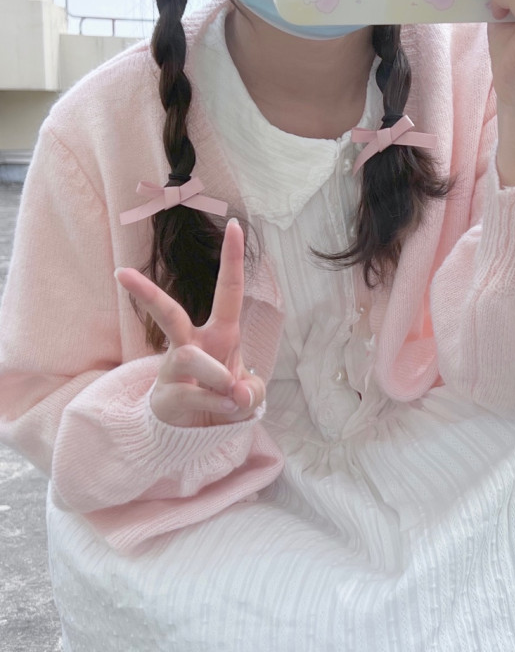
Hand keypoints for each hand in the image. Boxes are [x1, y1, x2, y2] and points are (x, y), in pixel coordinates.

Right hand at [114, 218, 263, 427]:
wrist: (200, 432)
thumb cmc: (226, 398)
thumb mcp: (250, 395)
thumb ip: (252, 392)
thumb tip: (236, 392)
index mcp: (221, 333)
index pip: (228, 290)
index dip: (232, 259)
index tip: (233, 224)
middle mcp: (193, 343)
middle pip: (168, 314)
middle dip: (147, 294)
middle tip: (120, 273)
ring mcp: (174, 370)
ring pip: (189, 359)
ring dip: (217, 378)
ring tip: (232, 396)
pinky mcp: (165, 396)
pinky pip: (194, 397)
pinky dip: (218, 406)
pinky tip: (224, 410)